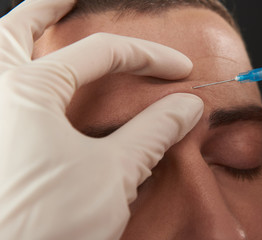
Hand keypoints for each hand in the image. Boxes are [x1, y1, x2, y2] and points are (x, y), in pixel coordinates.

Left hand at [0, 1, 202, 238]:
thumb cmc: (47, 228)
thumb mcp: (113, 174)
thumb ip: (152, 132)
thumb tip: (186, 106)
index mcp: (27, 92)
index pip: (102, 54)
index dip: (149, 57)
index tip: (180, 72)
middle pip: (17, 29)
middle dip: (48, 7)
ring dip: (18, 35)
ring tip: (41, 23)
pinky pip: (1, 94)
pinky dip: (14, 76)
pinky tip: (32, 83)